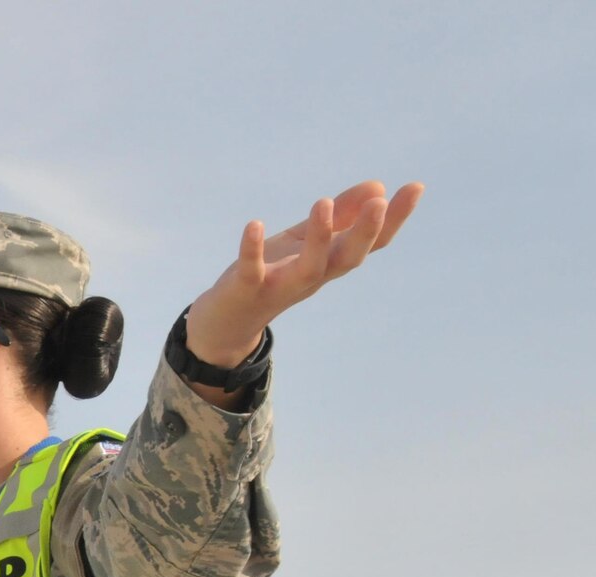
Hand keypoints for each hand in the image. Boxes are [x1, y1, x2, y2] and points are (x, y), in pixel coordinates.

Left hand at [186, 179, 424, 365]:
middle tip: (380, 202)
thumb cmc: (273, 274)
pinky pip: (252, 269)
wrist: (228, 321)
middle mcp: (313, 276)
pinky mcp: (247, 288)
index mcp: (330, 262)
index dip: (395, 218)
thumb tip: (378, 186)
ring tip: (324, 203)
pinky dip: (252, 249)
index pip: (371, 242)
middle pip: (348, 259)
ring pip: (309, 267)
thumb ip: (341, 215)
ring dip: (318, 237)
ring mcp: (281, 285)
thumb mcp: (306, 240)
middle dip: (366, 232)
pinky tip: (254, 225)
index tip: (416, 187)